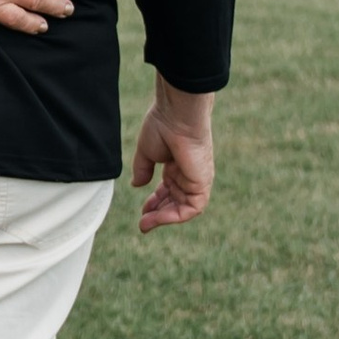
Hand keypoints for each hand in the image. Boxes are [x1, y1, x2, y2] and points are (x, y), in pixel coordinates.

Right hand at [131, 82, 214, 230]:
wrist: (176, 116)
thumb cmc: (162, 127)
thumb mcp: (147, 152)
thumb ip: (143, 170)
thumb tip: (137, 185)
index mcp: (177, 164)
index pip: (168, 190)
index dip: (155, 202)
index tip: (142, 211)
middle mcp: (188, 174)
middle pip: (174, 201)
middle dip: (158, 213)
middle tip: (143, 222)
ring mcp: (196, 179)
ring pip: (183, 208)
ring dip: (164, 218)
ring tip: (146, 223)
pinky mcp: (202, 184)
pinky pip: (191, 209)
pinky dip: (175, 216)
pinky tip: (158, 217)